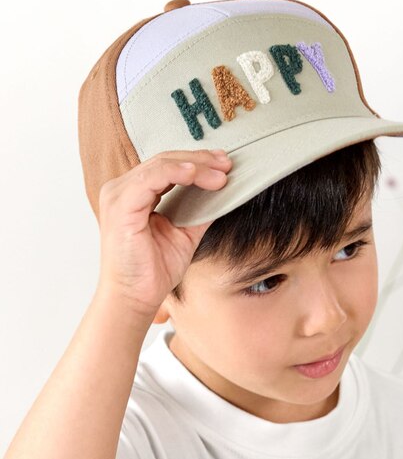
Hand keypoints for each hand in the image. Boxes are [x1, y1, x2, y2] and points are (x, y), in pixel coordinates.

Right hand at [95, 149, 231, 327]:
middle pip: (165, 160)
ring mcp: (118, 196)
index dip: (198, 162)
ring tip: (220, 173)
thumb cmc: (153, 269)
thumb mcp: (185, 232)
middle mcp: (122, 190)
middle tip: (227, 164)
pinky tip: (195, 174)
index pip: (168, 166)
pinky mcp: (121, 207)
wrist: (135, 298)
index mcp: (134, 194)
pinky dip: (175, 172)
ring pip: (160, 164)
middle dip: (201, 160)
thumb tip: (224, 192)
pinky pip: (150, 179)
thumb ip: (199, 210)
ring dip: (195, 166)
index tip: (225, 166)